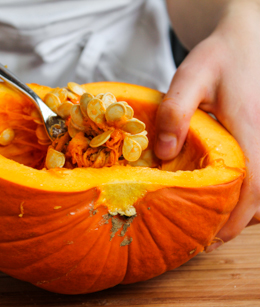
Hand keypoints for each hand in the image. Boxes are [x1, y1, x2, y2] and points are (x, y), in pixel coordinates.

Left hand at [155, 1, 259, 250]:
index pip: (253, 185)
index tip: (211, 241)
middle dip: (235, 223)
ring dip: (242, 211)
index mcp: (249, 128)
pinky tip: (222, 198)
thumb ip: (176, 113)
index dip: (234, 219)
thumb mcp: (191, 76)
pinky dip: (246, 193)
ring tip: (210, 225)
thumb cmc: (221, 56)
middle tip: (203, 241)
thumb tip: (163, 154)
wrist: (249, 39)